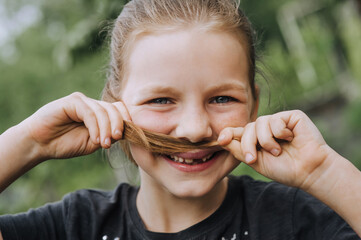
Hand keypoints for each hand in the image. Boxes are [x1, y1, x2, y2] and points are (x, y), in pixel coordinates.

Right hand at [21, 92, 129, 159]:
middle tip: (115, 139)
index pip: (119, 110)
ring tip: (104, 144)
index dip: (126, 120)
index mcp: (99, 113)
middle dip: (118, 125)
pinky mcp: (72, 101)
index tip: (127, 136)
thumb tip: (124, 132)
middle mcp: (92, 104)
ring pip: (103, 111)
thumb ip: (108, 136)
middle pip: (114, 109)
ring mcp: (82, 101)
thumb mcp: (93, 142)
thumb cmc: (65, 143)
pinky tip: (95, 139)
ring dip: (106, 129)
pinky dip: (95, 126)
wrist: (40, 144)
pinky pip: (89, 112)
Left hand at [218, 110, 332, 189]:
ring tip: (278, 151)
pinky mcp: (291, 116)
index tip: (221, 140)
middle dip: (247, 144)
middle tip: (253, 158)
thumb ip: (239, 150)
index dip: (228, 134)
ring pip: (259, 123)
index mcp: (257, 140)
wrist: (309, 171)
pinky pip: (275, 120)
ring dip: (266, 140)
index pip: (239, 132)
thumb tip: (222, 139)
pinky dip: (280, 132)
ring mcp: (278, 122)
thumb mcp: (257, 162)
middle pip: (247, 128)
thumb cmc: (285, 169)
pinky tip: (291, 139)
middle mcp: (266, 129)